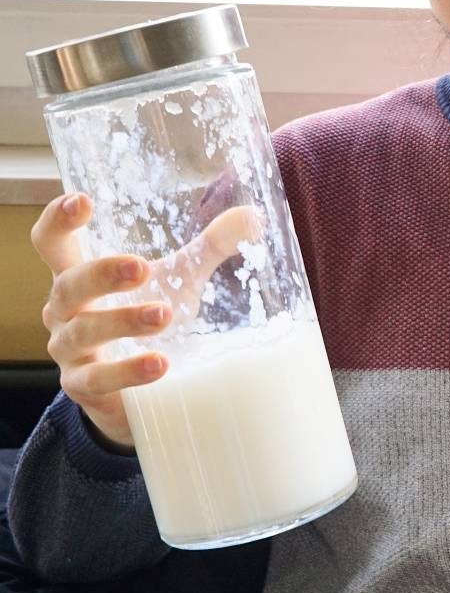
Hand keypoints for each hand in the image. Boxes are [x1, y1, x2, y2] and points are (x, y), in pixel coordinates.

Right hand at [32, 191, 257, 449]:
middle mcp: (65, 310)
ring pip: (84, 331)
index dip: (58, 221)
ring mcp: (70, 351)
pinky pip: (98, 379)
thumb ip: (210, 246)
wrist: (134, 390)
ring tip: (164, 315)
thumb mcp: (178, 277)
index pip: (52, 243)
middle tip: (141, 266)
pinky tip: (158, 363)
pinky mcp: (84, 387)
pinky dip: (127, 371)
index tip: (82, 202)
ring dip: (123, 320)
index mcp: (80, 275)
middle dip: (102, 274)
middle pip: (69, 285)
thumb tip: (254, 216)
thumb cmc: (146, 317)